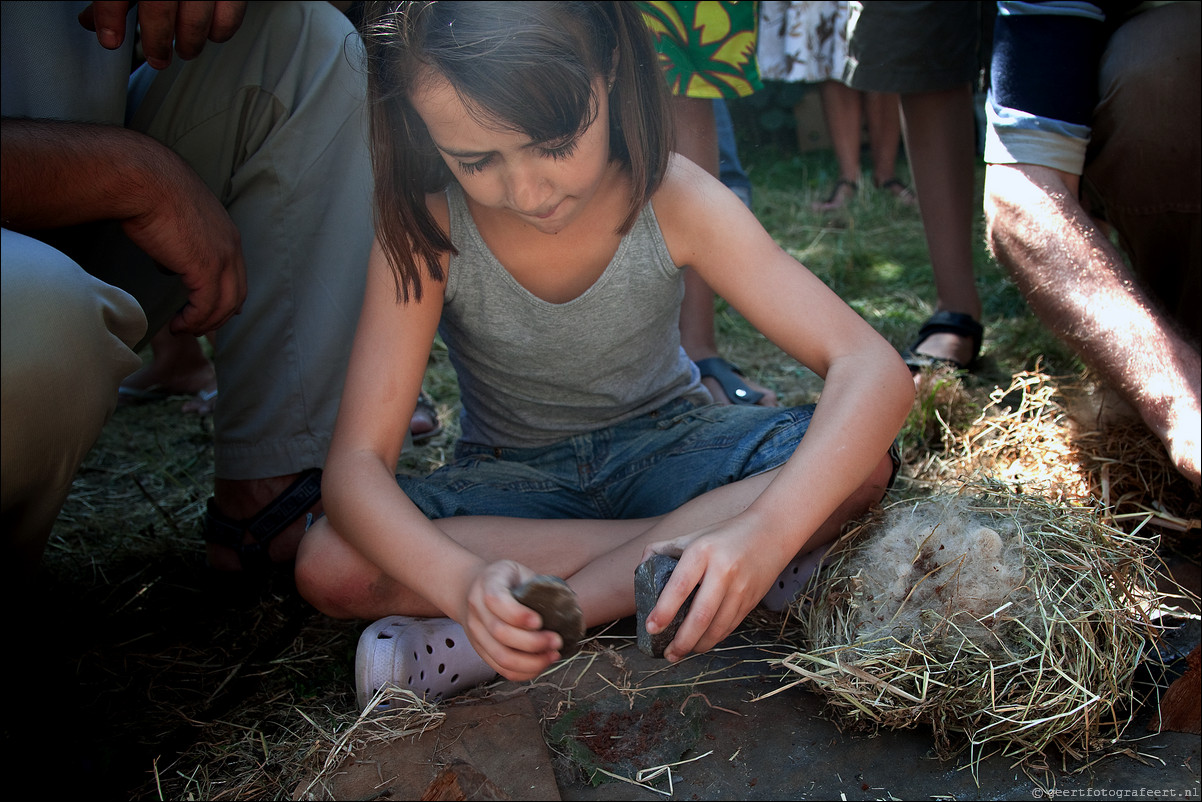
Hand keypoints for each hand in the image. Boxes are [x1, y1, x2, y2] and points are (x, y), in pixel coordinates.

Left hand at [78, 1, 246, 67]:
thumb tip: (95, 21)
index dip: (110, 15)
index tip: (111, 39)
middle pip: (160, 7)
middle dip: (156, 40)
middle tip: (156, 57)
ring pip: (196, 17)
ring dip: (190, 42)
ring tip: (185, 49)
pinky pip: (230, 14)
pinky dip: (220, 31)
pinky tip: (210, 34)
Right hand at [121, 147, 246, 334]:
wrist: (144, 180)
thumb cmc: (150, 193)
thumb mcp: (173, 222)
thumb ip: (178, 247)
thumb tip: (168, 266)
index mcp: (227, 234)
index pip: (236, 276)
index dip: (225, 298)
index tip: (208, 312)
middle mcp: (232, 247)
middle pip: (237, 294)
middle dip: (218, 316)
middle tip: (196, 328)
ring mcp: (223, 258)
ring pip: (225, 305)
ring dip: (205, 323)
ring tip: (184, 330)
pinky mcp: (206, 268)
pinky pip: (206, 306)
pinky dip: (194, 320)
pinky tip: (177, 325)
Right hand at [461, 560, 562, 680]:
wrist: (472, 589)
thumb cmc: (507, 581)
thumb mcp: (520, 572)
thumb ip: (539, 585)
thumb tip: (571, 606)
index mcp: (487, 583)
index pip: (496, 601)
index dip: (518, 615)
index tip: (540, 621)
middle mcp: (476, 609)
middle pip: (500, 633)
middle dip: (532, 642)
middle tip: (557, 641)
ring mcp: (475, 633)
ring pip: (501, 656)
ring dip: (531, 661)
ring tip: (553, 655)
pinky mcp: (481, 650)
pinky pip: (501, 669)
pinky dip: (524, 672)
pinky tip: (542, 664)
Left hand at [643, 520, 783, 662]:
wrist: (771, 533)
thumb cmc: (724, 535)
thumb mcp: (693, 536)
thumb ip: (664, 549)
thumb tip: (641, 568)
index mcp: (702, 552)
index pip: (680, 586)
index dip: (664, 611)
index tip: (651, 628)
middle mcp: (723, 571)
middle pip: (700, 615)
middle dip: (681, 640)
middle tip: (666, 653)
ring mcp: (740, 588)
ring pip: (717, 627)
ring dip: (697, 645)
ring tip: (680, 653)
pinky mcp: (751, 600)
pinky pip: (730, 626)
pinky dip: (713, 639)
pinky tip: (700, 643)